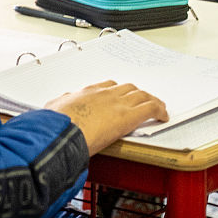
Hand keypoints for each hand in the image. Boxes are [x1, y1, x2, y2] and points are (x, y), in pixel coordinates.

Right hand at [45, 80, 167, 155]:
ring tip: (158, 107)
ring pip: (142, 95)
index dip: (118, 91)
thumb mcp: (54, 108)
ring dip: (151, 100)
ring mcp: (118, 103)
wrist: (62, 131)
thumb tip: (59, 103)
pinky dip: (160, 111)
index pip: (109, 86)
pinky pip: (150, 108)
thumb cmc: (56, 123)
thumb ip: (61, 104)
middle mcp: (105, 94)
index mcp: (88, 92)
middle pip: (128, 88)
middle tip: (142, 101)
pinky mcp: (128, 117)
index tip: (122, 96)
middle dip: (137, 94)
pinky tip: (164, 116)